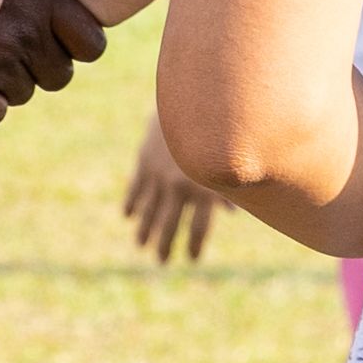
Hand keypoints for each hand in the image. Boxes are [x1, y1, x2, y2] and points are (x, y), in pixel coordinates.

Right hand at [121, 117, 225, 265]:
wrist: (191, 101)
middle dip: (165, 244)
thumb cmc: (218, 131)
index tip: (192, 259)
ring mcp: (159, 175)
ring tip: (140, 245)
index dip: (195, 245)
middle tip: (162, 262)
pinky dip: (131, 202)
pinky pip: (136, 188)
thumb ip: (230, 188)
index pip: (199, 226)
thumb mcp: (228, 161)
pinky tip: (128, 215)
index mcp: (204, 188)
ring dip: (144, 229)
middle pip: (170, 223)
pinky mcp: (145, 161)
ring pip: (149, 210)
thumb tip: (235, 212)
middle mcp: (180, 185)